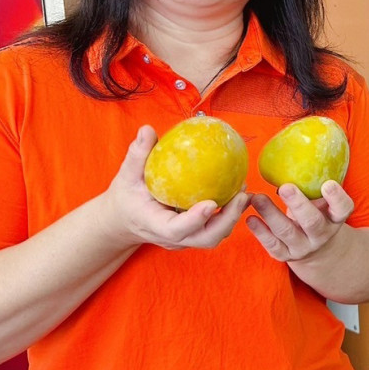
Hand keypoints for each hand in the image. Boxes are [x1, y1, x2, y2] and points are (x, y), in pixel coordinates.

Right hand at [101, 126, 249, 250]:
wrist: (123, 220)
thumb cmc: (125, 197)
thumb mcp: (126, 175)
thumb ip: (137, 155)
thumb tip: (148, 130)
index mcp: (155, 224)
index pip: (176, 229)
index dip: (195, 219)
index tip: (211, 203)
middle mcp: (173, 237)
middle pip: (206, 238)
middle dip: (227, 219)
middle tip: (241, 195)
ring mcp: (186, 239)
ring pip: (215, 236)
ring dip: (233, 217)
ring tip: (244, 192)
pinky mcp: (194, 235)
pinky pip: (215, 229)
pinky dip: (229, 215)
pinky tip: (239, 193)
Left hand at [246, 181, 352, 262]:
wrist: (316, 249)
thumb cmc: (317, 214)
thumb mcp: (322, 203)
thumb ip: (313, 187)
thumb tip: (292, 159)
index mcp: (335, 218)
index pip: (343, 208)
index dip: (337, 198)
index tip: (328, 184)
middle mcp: (321, 234)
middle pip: (312, 222)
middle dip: (298, 205)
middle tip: (285, 187)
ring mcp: (303, 247)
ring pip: (287, 232)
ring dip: (271, 214)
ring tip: (257, 198)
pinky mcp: (286, 255)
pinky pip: (273, 245)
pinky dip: (260, 233)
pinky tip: (251, 218)